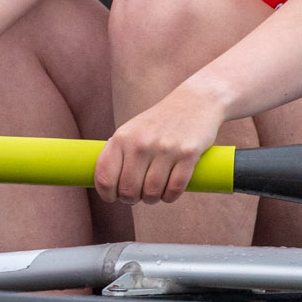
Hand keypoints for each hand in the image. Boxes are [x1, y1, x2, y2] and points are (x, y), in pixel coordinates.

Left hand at [97, 84, 227, 203]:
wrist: (195, 101)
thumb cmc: (160, 122)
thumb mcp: (132, 131)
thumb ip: (118, 154)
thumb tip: (106, 185)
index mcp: (122, 137)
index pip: (105, 177)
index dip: (107, 194)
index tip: (113, 197)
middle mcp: (141, 143)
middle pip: (128, 190)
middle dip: (132, 199)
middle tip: (138, 196)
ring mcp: (165, 148)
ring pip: (151, 192)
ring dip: (152, 199)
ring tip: (154, 194)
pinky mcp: (188, 154)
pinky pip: (174, 189)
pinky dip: (170, 197)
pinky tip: (169, 193)